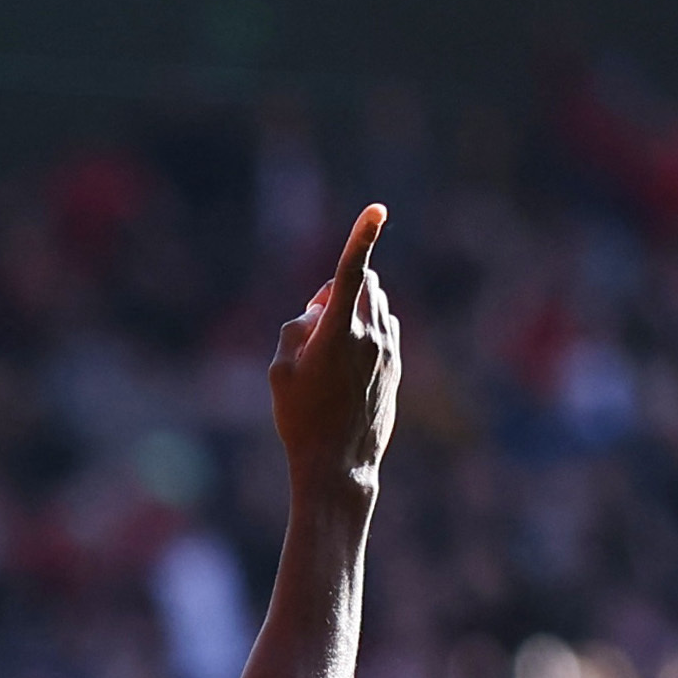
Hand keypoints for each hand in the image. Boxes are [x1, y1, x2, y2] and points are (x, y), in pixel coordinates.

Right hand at [269, 204, 397, 494]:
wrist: (339, 468)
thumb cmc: (302, 420)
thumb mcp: (280, 370)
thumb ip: (297, 328)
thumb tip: (319, 314)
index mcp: (339, 332)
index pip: (352, 271)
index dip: (362, 236)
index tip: (377, 209)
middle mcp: (371, 337)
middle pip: (365, 283)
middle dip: (341, 287)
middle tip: (316, 321)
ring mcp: (389, 353)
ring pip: (377, 307)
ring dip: (354, 311)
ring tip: (329, 355)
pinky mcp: (396, 369)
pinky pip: (384, 333)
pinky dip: (367, 334)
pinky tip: (346, 370)